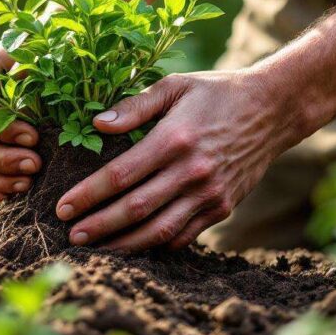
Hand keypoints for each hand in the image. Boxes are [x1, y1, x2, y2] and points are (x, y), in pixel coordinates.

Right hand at [0, 45, 41, 201]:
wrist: (37, 65)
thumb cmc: (32, 53)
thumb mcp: (26, 46)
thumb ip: (22, 56)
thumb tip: (21, 74)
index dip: (2, 129)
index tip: (32, 136)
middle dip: (4, 160)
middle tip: (35, 164)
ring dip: (3, 179)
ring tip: (30, 183)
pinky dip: (1, 192)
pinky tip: (20, 195)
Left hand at [56, 71, 296, 251]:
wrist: (273, 110)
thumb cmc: (217, 92)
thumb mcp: (175, 86)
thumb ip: (134, 106)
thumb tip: (97, 124)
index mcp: (173, 139)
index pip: (120, 176)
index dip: (88, 195)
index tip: (63, 208)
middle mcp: (191, 171)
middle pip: (134, 210)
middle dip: (98, 227)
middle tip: (70, 236)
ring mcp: (209, 194)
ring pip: (158, 231)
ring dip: (123, 244)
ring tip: (95, 248)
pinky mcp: (222, 207)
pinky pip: (183, 235)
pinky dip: (156, 245)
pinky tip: (133, 246)